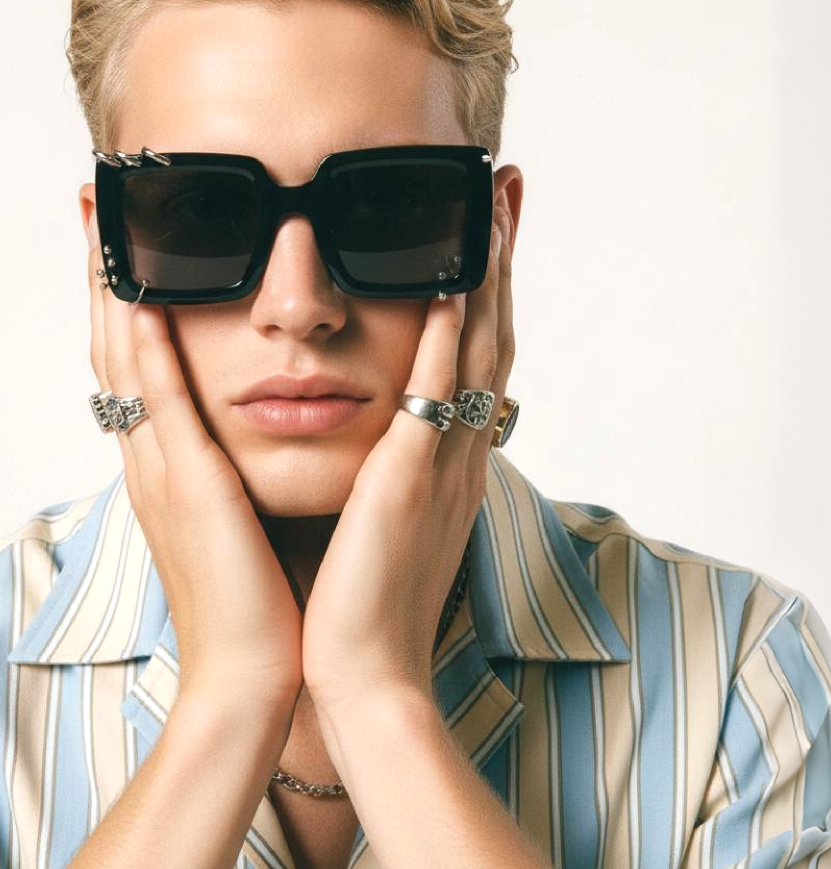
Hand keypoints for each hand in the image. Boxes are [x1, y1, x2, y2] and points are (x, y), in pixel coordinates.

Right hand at [88, 243, 303, 706]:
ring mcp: (160, 474)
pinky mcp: (187, 489)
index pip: (135, 368)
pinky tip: (143, 295)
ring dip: (113, 292)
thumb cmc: (259, 603)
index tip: (119, 247)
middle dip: (102, 280)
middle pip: (116, 351)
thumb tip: (251, 431)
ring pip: (125, 364)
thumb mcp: (238, 523)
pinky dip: (147, 347)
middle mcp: (150, 462)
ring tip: (101, 228)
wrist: (253, 676)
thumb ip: (234, 472)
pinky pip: (160, 403)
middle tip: (92, 213)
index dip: (123, 304)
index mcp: (166, 469)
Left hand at [301, 212, 513, 716]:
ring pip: (477, 352)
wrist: (362, 678)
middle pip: (491, 337)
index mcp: (446, 465)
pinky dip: (452, 338)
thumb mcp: (383, 526)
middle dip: (500, 261)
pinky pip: (440, 396)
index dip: (485, 292)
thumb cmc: (362, 605)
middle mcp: (458, 456)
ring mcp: (443, 467)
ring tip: (493, 206)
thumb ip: (387, 474)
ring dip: (487, 275)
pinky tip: (454, 282)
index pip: (474, 360)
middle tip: (505, 191)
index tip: (484, 232)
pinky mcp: (413, 484)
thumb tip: (374, 434)